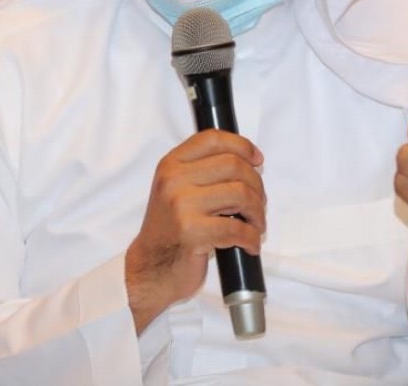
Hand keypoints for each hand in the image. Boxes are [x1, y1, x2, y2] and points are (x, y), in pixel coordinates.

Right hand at [126, 130, 264, 332]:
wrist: (149, 268)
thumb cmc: (170, 229)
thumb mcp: (176, 189)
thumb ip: (202, 171)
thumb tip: (249, 161)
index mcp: (171, 165)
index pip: (213, 139)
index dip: (242, 146)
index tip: (257, 159)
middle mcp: (174, 180)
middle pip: (234, 166)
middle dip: (257, 185)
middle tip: (258, 204)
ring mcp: (181, 206)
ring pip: (241, 194)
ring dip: (258, 212)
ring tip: (256, 225)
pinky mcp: (192, 233)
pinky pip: (237, 228)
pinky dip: (252, 238)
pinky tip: (250, 244)